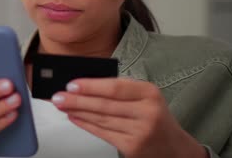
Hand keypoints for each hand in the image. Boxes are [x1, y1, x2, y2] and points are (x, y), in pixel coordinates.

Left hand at [51, 78, 207, 157]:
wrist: (173, 147)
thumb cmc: (154, 117)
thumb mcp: (145, 97)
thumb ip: (120, 90)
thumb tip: (84, 85)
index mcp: (149, 93)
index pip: (115, 87)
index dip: (91, 86)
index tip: (72, 84)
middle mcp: (146, 112)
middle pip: (105, 104)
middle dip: (77, 100)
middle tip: (58, 96)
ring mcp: (140, 131)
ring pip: (101, 119)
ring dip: (77, 112)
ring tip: (62, 105)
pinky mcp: (132, 147)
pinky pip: (103, 133)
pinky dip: (86, 125)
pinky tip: (74, 117)